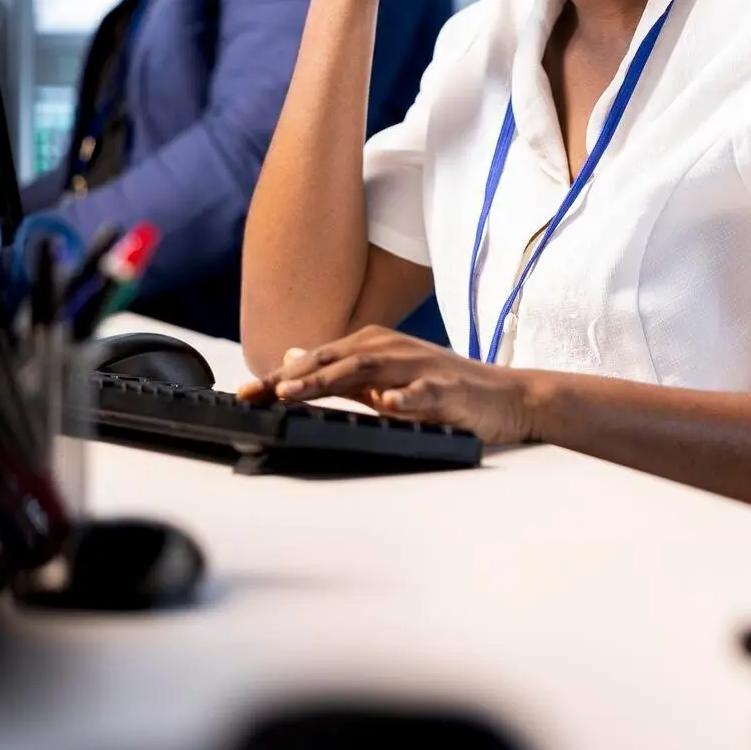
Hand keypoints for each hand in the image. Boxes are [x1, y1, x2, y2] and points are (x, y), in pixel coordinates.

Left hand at [239, 326, 534, 447]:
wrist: (506, 397)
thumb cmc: (443, 388)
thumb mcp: (384, 376)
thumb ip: (339, 369)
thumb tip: (294, 356)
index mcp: (373, 346)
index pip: (318, 360)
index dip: (279, 376)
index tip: (244, 393)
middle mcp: (392, 349)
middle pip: (334, 360)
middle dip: (292, 376)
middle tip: (258, 392)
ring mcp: (420, 366)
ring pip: (368, 368)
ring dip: (330, 378)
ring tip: (298, 392)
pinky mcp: (447, 388)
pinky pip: (422, 391)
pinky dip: (403, 395)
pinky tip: (387, 402)